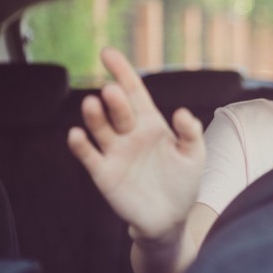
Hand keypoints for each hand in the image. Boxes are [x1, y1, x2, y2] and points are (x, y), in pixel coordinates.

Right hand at [67, 48, 204, 241]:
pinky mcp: (104, 173)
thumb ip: (190, 133)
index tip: (107, 53)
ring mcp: (115, 152)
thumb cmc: (183, 183)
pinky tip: (78, 135)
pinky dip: (81, 145)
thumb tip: (182, 113)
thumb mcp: (194, 156)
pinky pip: (89, 156)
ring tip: (93, 104)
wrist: (170, 219)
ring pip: (101, 128)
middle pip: (118, 109)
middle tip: (112, 91)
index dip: (122, 71)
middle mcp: (129, 133)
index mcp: (151, 123)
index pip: (134, 92)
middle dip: (114, 100)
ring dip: (95, 116)